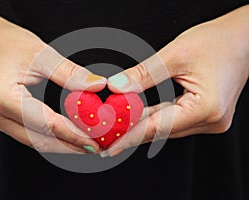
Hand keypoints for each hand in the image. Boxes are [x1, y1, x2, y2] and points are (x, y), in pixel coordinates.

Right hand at [0, 1, 105, 152]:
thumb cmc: (3, 41)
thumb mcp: (40, 53)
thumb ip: (69, 73)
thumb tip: (97, 85)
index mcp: (3, 98)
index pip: (48, 125)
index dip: (75, 135)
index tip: (97, 140)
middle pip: (40, 140)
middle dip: (71, 146)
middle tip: (96, 147)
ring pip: (34, 141)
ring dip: (61, 144)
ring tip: (85, 144)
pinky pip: (27, 134)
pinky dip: (49, 136)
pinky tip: (65, 135)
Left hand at [105, 5, 248, 155]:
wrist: (242, 37)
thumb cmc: (216, 41)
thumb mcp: (175, 55)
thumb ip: (143, 75)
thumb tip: (116, 87)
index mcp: (206, 109)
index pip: (158, 128)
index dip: (130, 137)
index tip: (110, 147)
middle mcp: (211, 121)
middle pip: (162, 130)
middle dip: (133, 131)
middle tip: (107, 135)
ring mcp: (211, 120)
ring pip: (167, 126)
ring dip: (143, 124)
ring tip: (118, 125)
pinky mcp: (207, 115)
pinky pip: (174, 119)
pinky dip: (156, 117)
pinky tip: (138, 115)